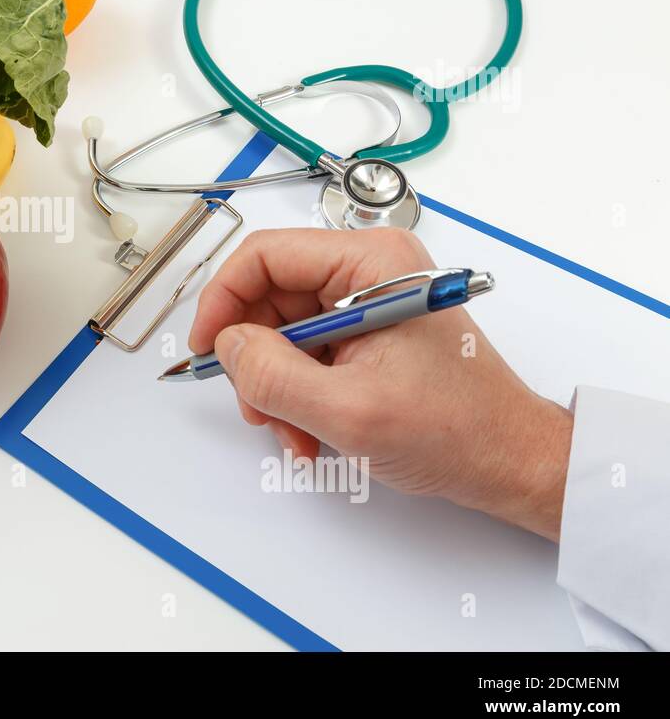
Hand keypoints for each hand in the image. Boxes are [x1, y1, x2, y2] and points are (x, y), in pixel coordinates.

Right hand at [189, 227, 573, 540]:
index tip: (208, 348)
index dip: (224, 300)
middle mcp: (368, 271)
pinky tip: (311, 432)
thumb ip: (273, 376)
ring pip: (282, 330)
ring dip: (275, 386)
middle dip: (254, 358)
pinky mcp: (367, 332)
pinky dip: (296, 394)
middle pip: (269, 295)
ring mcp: (367, 302)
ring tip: (294, 432)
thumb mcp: (348, 410)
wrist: (511, 462)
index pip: (265, 256)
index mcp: (371, 263)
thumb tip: (226, 348)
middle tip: (255, 406)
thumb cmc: (458, 430)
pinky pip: (306, 353)